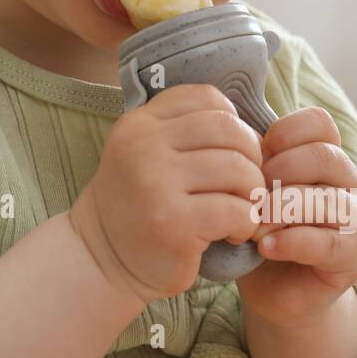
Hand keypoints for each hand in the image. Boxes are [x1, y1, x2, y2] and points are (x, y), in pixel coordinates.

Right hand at [70, 84, 264, 307]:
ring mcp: (156, 184)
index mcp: (139, 123)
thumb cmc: (138, 206)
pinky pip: (236, 210)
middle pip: (229, 130)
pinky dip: (247, 223)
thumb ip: (183, 131)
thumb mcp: (145, 154)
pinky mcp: (173, 223)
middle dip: (252, 158)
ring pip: (238, 169)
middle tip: (247, 185)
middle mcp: (143, 146)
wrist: (103, 259)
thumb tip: (254, 129)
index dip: (234, 121)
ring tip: (242, 210)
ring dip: (253, 193)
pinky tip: (233, 233)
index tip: (234, 151)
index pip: (206, 98)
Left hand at [235, 106, 356, 327]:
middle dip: (278, 172)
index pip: (319, 123)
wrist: (276, 290)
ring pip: (327, 199)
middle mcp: (350, 182)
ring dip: (281, 210)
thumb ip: (253, 163)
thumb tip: (239, 139)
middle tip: (249, 196)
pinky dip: (290, 242)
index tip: (254, 156)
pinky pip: (327, 242)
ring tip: (252, 227)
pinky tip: (265, 247)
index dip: (283, 133)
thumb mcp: (253, 190)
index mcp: (326, 156)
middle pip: (323, 156)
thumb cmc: (261, 230)